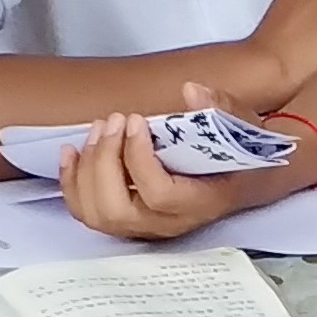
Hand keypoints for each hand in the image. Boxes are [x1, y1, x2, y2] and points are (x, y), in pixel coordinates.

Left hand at [58, 105, 246, 240]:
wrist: (243, 179)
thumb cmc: (240, 153)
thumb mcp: (241, 125)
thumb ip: (220, 108)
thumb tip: (191, 91)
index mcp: (199, 203)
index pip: (158, 193)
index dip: (138, 158)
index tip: (136, 121)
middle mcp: (167, 222)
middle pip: (117, 208)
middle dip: (105, 160)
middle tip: (113, 121)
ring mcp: (144, 225)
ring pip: (97, 214)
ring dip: (87, 169)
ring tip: (98, 129)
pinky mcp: (127, 219)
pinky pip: (88, 212)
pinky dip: (73, 183)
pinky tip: (73, 152)